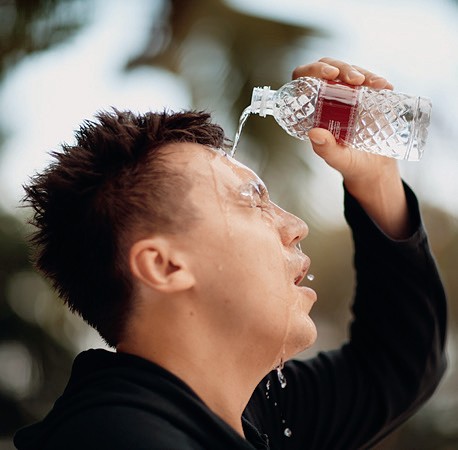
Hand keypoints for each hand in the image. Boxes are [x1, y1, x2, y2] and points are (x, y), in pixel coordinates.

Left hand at [292, 58, 410, 238]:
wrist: (374, 169)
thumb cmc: (350, 164)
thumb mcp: (338, 159)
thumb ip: (326, 149)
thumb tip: (314, 133)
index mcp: (314, 110)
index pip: (304, 80)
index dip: (311, 71)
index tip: (327, 75)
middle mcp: (329, 98)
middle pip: (329, 69)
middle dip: (342, 68)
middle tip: (355, 79)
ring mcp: (349, 95)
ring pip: (350, 72)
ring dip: (362, 72)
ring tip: (376, 84)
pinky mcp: (368, 96)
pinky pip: (371, 81)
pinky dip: (378, 81)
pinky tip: (386, 87)